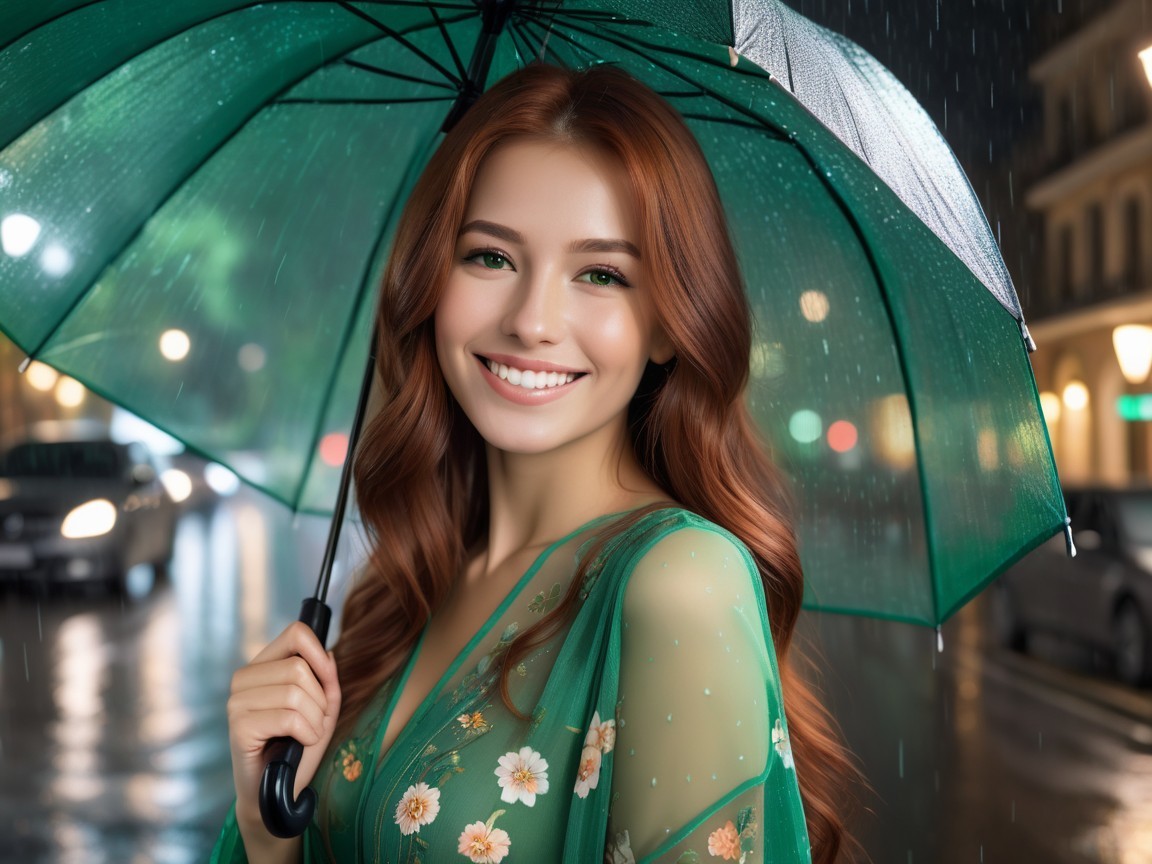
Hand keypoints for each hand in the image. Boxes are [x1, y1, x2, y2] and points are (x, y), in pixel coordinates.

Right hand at [226, 621, 341, 859]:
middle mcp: (244, 679)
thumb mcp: (323, 711)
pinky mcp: (239, 726)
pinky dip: (306, 732)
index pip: (295, 633)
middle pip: (299, 666)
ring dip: (315, 719)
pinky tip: (300, 744)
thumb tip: (328, 654)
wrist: (277, 792)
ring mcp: (237, 702)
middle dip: (320, 699)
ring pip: (295, 691)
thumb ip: (327, 681)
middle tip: (314, 723)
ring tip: (306, 735)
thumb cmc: (298, 748)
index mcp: (262, 667)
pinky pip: (288, 716)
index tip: (328, 678)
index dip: (319, 652)